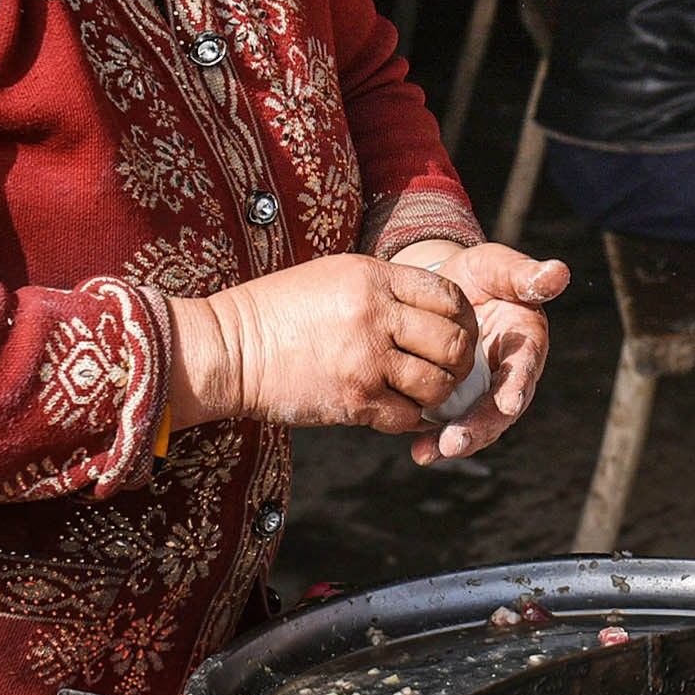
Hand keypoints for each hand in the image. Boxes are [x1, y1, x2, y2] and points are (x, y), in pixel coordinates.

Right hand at [166, 253, 476, 436]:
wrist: (232, 348)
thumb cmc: (281, 311)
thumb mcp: (335, 277)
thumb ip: (384, 288)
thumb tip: (432, 309)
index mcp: (374, 278)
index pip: (449, 296)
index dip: (463, 319)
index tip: (456, 332)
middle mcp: (377, 315)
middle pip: (453, 342)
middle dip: (458, 361)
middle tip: (448, 370)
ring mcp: (367, 360)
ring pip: (437, 384)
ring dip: (437, 394)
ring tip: (422, 392)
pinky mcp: (354, 400)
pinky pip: (408, 416)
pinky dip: (409, 417)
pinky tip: (396, 409)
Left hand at [390, 240, 569, 464]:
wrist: (441, 289)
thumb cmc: (476, 275)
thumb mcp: (495, 267)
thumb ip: (524, 275)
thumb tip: (559, 272)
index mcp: (526, 344)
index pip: (525, 368)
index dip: (518, 386)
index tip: (509, 403)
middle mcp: (510, 376)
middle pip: (501, 409)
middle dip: (480, 427)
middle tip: (455, 442)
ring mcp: (484, 393)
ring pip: (478, 424)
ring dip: (458, 441)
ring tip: (432, 452)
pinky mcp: (458, 402)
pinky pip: (451, 426)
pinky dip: (436, 440)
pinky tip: (420, 452)